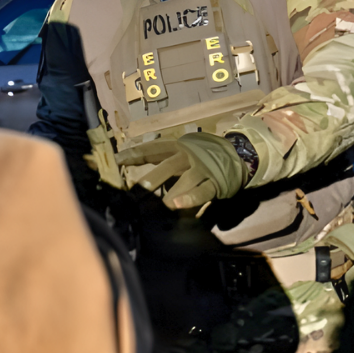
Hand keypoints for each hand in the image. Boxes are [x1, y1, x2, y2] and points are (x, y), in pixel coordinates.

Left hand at [116, 133, 247, 210]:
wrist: (237, 154)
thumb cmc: (201, 156)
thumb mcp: (181, 152)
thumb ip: (161, 161)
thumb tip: (133, 171)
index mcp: (176, 146)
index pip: (152, 149)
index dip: (134, 154)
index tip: (115, 161)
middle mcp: (188, 156)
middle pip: (167, 166)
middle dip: (152, 179)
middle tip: (136, 191)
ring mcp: (202, 168)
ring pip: (185, 180)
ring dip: (172, 194)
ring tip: (161, 206)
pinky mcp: (215, 182)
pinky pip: (202, 191)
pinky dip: (191, 198)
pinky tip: (179, 206)